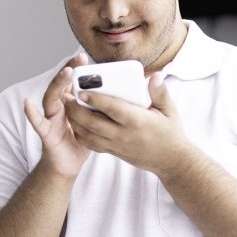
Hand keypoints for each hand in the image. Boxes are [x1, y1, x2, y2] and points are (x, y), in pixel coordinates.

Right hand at [23, 53, 90, 178]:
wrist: (67, 166)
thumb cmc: (81, 143)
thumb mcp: (94, 122)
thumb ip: (101, 109)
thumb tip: (121, 95)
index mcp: (70, 104)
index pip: (72, 82)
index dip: (76, 69)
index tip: (83, 56)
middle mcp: (58, 108)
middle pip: (61, 86)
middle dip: (68, 71)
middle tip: (79, 58)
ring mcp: (51, 119)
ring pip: (50, 98)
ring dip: (57, 84)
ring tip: (65, 73)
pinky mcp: (46, 133)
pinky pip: (38, 123)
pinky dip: (31, 113)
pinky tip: (27, 103)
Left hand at [64, 72, 194, 175]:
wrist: (170, 160)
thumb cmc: (170, 132)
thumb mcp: (169, 111)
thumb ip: (160, 93)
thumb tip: (155, 76)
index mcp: (137, 121)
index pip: (112, 109)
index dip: (95, 100)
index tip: (82, 91)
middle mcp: (123, 134)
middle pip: (93, 123)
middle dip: (76, 110)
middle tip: (66, 97)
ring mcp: (116, 145)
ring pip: (88, 135)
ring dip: (75, 121)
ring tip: (67, 107)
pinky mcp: (113, 152)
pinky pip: (92, 144)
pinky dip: (81, 134)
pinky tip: (76, 123)